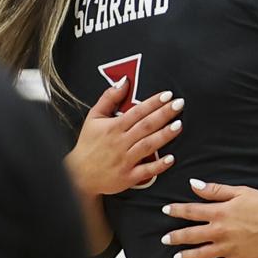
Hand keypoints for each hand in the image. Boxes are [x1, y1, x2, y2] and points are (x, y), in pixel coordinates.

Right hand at [64, 78, 183, 195]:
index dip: (153, 102)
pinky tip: (171, 158)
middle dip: (164, 114)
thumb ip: (109, 98)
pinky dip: (158, 165)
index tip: (168, 95)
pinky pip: (145, 171)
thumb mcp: (94, 117)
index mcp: (113, 127)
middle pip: (145, 126)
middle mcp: (120, 142)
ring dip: (164, 135)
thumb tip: (124, 81)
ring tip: (178, 125)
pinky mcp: (128, 177)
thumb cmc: (88, 144)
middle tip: (179, 104)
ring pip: (147, 145)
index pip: (137, 111)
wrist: (78, 175)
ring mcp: (125, 160)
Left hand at [161, 179, 257, 257]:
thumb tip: (194, 184)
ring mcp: (227, 249)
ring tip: (177, 257)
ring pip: (199, 254)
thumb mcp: (242, 192)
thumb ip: (216, 190)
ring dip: (185, 255)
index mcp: (220, 212)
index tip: (165, 210)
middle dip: (175, 237)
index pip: (191, 210)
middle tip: (164, 239)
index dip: (176, 210)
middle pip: (190, 235)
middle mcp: (220, 231)